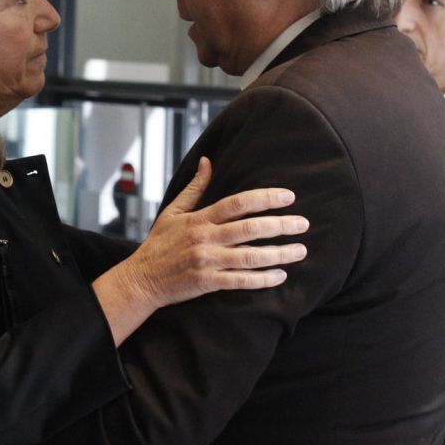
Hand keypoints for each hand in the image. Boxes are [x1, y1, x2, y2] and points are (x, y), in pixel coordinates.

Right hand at [124, 156, 308, 307]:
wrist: (141, 279)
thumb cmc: (159, 244)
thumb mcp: (173, 211)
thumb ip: (194, 188)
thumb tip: (207, 161)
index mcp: (199, 219)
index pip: (237, 203)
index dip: (264, 198)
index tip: (288, 197)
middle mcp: (204, 238)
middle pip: (248, 229)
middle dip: (280, 226)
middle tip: (304, 224)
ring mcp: (206, 261)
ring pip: (249, 257)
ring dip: (278, 254)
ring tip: (300, 251)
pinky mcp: (206, 282)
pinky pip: (239, 281)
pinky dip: (261, 279)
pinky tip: (280, 275)